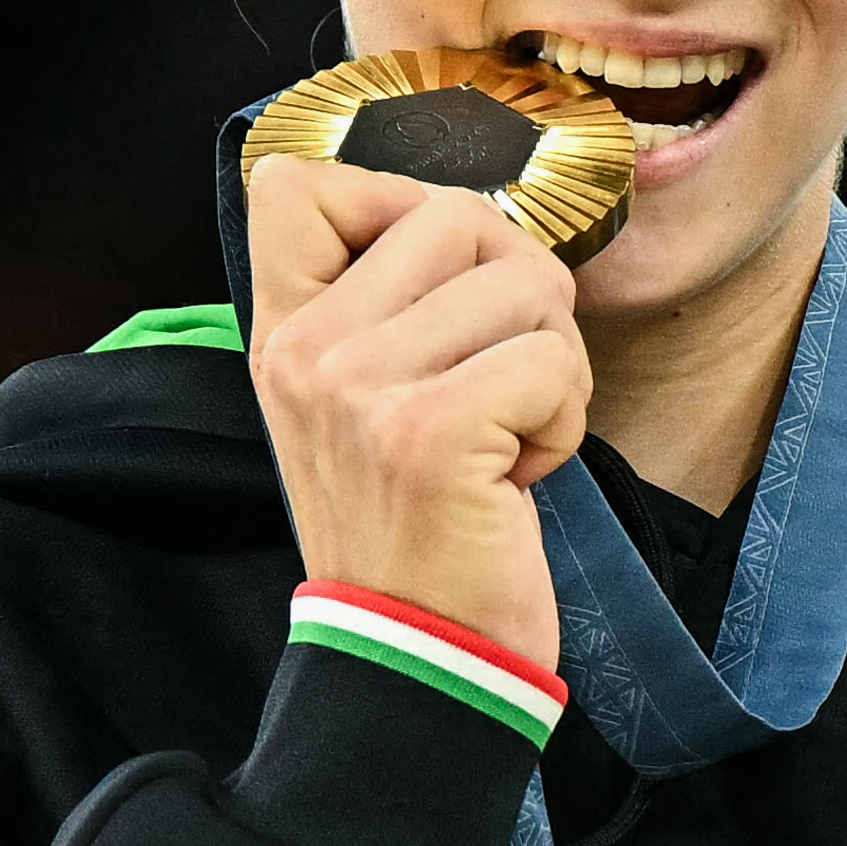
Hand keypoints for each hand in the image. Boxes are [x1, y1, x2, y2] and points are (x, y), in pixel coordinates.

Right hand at [240, 159, 588, 670]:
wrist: (415, 661)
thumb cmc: (416, 528)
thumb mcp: (359, 406)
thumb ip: (384, 307)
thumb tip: (473, 218)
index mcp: (281, 334)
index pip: (293, 184)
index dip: (394, 201)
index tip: (436, 286)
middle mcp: (305, 351)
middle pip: (453, 213)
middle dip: (518, 289)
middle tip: (505, 378)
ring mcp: (361, 390)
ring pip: (524, 281)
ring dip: (552, 361)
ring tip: (509, 434)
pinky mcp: (431, 434)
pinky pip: (550, 360)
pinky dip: (565, 418)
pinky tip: (519, 477)